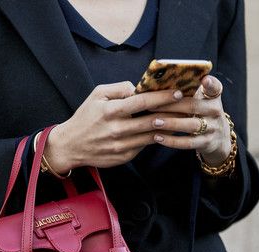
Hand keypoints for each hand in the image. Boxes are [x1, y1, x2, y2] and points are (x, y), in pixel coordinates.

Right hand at [42, 81, 184, 172]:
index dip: (162, 97)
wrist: (70, 146)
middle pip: (152, 120)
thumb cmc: (85, 117)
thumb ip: (118, 88)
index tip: (177, 92)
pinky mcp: (123, 157)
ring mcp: (121, 145)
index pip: (142, 101)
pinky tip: (165, 133)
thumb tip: (138, 87)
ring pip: (152, 136)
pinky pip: (144, 146)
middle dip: (172, 113)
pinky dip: (156, 139)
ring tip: (181, 119)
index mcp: (111, 111)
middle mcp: (117, 129)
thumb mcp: (96, 95)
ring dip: (168, 128)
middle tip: (187, 106)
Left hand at [146, 75, 231, 166]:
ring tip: (154, 122)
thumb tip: (160, 84)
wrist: (219, 138)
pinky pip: (188, 143)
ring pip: (191, 125)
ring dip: (171, 123)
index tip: (204, 79)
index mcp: (213, 97)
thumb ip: (188, 91)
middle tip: (151, 105)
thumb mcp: (201, 100)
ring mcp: (212, 128)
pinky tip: (157, 137)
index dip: (210, 83)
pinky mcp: (206, 143)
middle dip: (171, 105)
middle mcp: (215, 111)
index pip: (215, 87)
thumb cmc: (202, 113)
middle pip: (193, 106)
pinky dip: (172, 141)